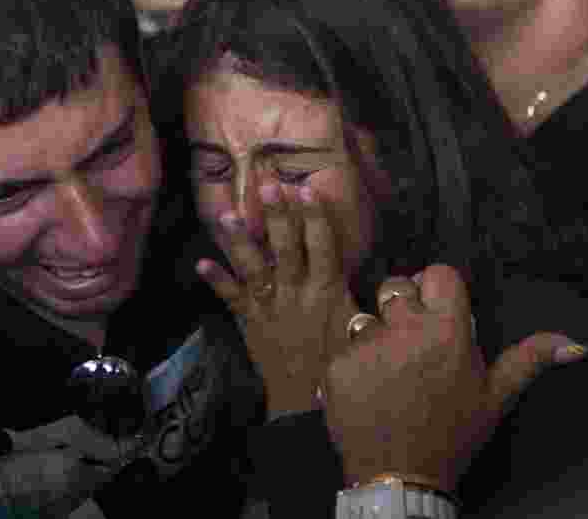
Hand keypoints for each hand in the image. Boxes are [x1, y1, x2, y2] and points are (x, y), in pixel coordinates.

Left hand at [196, 183, 358, 419]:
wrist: (309, 402)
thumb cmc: (342, 364)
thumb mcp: (362, 328)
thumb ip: (365, 299)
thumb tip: (387, 281)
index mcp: (328, 290)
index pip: (323, 246)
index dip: (315, 217)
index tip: (306, 190)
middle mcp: (297, 292)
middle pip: (286, 247)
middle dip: (277, 215)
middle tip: (266, 185)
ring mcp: (271, 306)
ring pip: (254, 267)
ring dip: (240, 241)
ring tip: (225, 214)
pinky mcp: (251, 321)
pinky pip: (231, 299)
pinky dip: (216, 281)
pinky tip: (200, 263)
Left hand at [323, 264, 587, 493]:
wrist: (400, 476)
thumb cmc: (453, 434)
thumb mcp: (495, 398)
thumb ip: (529, 360)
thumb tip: (576, 342)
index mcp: (447, 331)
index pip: (438, 273)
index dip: (437, 288)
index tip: (438, 308)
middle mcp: (404, 329)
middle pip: (396, 286)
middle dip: (404, 305)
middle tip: (411, 337)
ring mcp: (366, 344)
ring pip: (367, 316)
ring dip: (377, 334)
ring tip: (389, 369)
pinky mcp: (337, 363)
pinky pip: (344, 346)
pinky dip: (353, 362)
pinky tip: (367, 386)